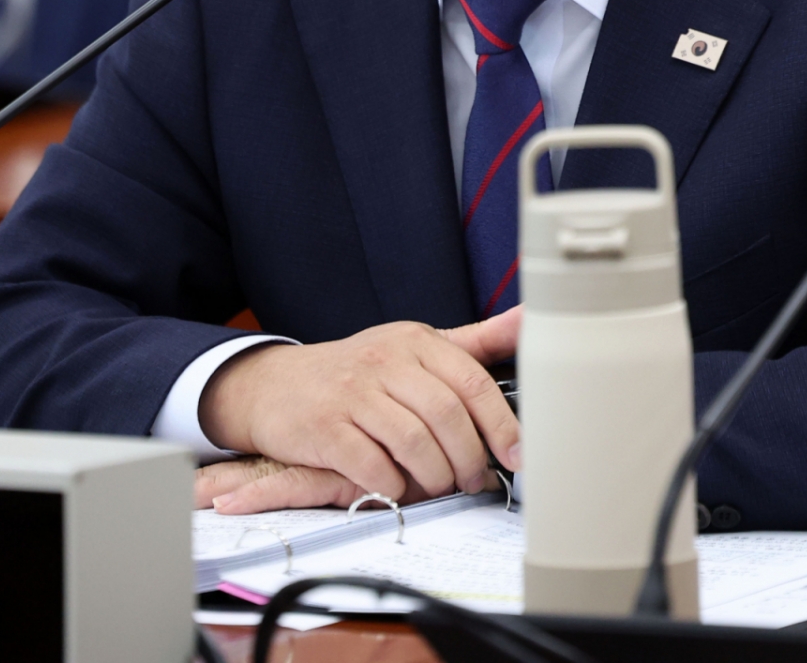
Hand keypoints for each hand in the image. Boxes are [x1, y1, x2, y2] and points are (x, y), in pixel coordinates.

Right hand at [197, 306, 520, 513]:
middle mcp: (385, 359)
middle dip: (469, 459)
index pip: (471, 381)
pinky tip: (397, 488)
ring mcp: (353, 393)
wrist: (277, 385)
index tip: (517, 456)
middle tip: (475, 481)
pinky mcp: (325, 428)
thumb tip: (530, 318)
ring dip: (436, 477)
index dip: (501, 424)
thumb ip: (474, 341)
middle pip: (446, 416)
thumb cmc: (360, 371)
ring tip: (441, 487)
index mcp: (415, 340)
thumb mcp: (414, 347)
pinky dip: (394, 487)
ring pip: (414, 444)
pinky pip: (374, 467)